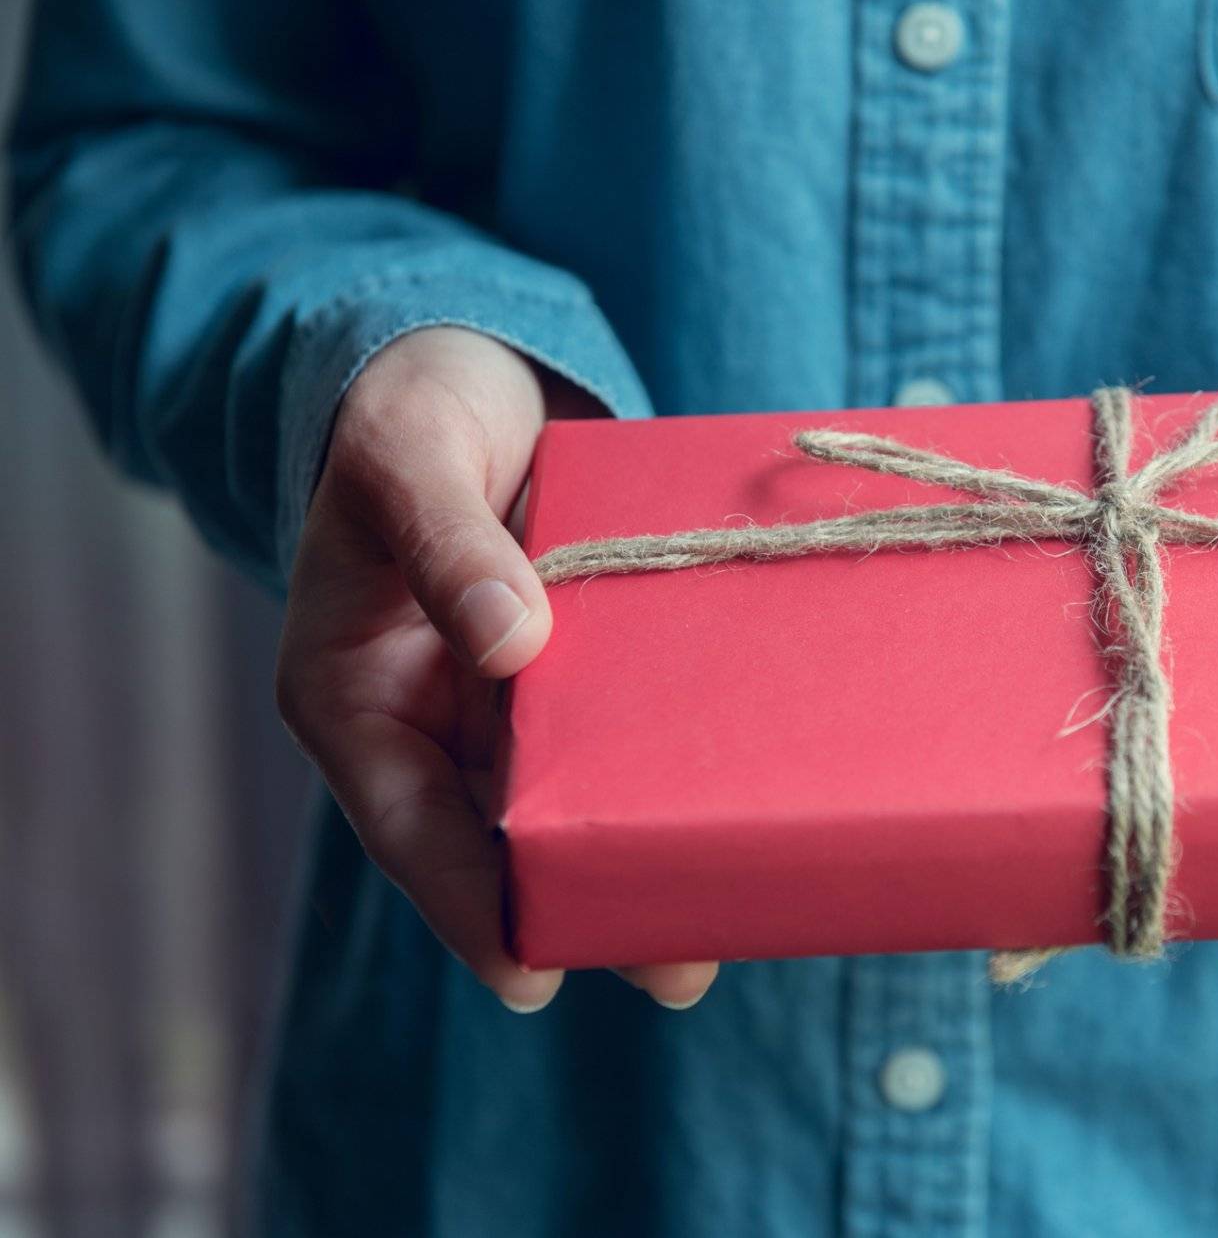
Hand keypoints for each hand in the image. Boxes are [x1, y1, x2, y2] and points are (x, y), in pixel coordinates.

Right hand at [275, 326, 716, 1012]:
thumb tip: (509, 641)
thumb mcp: (408, 458)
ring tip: (731, 914)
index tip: (529, 968)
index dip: (465, 901)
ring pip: (570, 802)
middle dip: (583, 903)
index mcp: (353, 695)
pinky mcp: (577, 673)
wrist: (466, 373)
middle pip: (502, 838)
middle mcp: (431, 721)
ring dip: (640, 851)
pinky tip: (739, 800)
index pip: (406, 824)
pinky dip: (669, 769)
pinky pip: (621, 734)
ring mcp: (506, 706)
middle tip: (677, 965)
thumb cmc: (408, 411)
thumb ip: (448, 543)